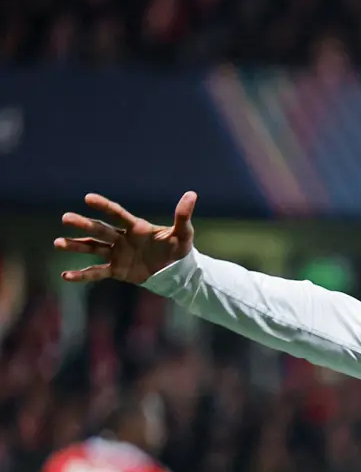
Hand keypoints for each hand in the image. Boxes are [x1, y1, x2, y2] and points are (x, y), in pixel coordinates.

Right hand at [55, 191, 196, 283]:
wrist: (175, 271)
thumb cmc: (178, 249)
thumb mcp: (183, 234)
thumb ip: (183, 216)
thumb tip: (192, 194)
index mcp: (136, 228)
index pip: (118, 214)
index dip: (105, 206)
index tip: (88, 198)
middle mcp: (123, 239)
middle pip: (101, 230)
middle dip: (84, 224)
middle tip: (66, 217)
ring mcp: (117, 254)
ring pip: (93, 248)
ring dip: (76, 246)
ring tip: (58, 243)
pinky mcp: (116, 270)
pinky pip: (97, 272)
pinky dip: (82, 275)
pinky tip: (66, 276)